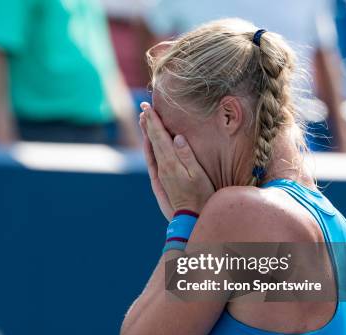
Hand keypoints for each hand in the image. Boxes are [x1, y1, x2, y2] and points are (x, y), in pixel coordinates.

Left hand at [140, 103, 214, 218]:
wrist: (191, 217)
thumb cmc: (201, 195)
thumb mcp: (199, 175)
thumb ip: (188, 155)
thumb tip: (177, 137)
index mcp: (171, 163)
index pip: (160, 137)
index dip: (154, 121)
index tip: (148, 107)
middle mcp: (163, 166)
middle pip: (153, 140)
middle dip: (148, 123)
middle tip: (143, 107)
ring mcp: (161, 173)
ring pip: (151, 148)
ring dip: (147, 132)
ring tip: (143, 119)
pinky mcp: (161, 178)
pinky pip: (152, 158)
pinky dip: (149, 146)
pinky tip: (148, 141)